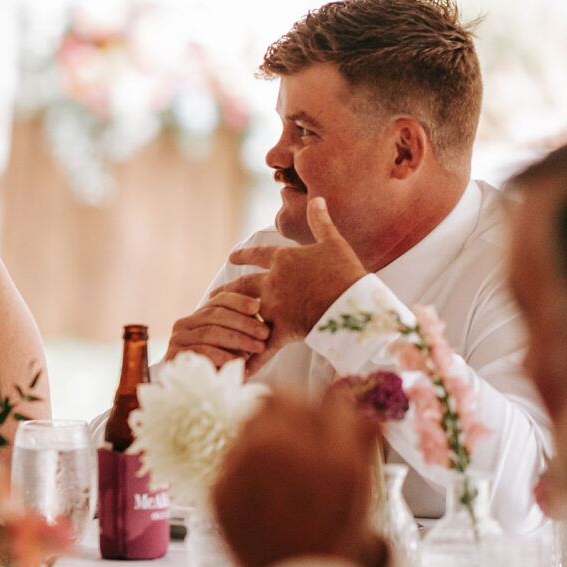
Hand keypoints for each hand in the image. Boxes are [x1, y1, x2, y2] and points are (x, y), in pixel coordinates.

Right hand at [164, 275, 267, 368]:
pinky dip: (223, 355)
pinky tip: (240, 361)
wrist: (194, 396)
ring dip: (238, 339)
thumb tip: (258, 314)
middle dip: (243, 323)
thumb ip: (238, 329)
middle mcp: (183, 324)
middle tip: (264, 332)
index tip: (257, 307)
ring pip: (210, 332)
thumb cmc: (220, 367)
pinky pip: (202, 351)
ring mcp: (176, 340)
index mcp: (197, 316)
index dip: (238, 301)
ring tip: (258, 347)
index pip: (218, 301)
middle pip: (214, 315)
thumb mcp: (231, 346)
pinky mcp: (173, 356)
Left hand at [211, 388, 384, 566]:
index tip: (316, 421)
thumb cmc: (336, 529)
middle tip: (301, 442)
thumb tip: (353, 398)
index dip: (308, 406)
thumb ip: (355, 431)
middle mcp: (265, 451)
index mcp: (302, 441)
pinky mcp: (218, 495)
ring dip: (265, 441)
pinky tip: (267, 494)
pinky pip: (230, 463)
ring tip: (284, 472)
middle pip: (266, 406)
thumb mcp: (358, 478)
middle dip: (285, 419)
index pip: (292, 394)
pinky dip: (247, 471)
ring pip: (245, 432)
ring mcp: (235, 472)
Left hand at [230, 196, 365, 352]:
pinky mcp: (282, 331)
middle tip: (213, 295)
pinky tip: (238, 367)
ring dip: (229, 320)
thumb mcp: (333, 242)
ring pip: (244, 314)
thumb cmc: (345, 270)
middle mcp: (273, 283)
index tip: (232, 256)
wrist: (354, 300)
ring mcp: (275, 307)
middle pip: (242, 286)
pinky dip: (250, 358)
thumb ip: (321, 221)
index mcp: (284, 260)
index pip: (257, 255)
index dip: (244, 255)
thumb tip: (318, 198)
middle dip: (226, 291)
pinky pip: (262, 348)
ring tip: (217, 325)